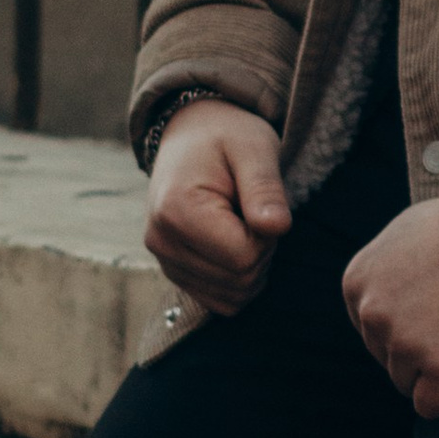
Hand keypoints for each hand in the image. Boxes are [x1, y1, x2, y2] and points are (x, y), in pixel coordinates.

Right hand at [145, 100, 292, 314]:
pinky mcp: (174, 273)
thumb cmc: (227, 137)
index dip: (267, 235)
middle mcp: (161, 242)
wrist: (192, 136)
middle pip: (239, 280)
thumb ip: (265, 188)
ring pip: (233, 297)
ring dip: (251, 266)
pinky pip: (221, 301)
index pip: (243, 257)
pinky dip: (238, 279)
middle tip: (253, 211)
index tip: (260, 204)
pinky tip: (233, 243)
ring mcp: (164, 261)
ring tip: (241, 223)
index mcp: (176, 210)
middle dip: (261, 251)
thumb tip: (277, 227)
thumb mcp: (254, 149)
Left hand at [341, 199, 438, 416]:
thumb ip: (390, 265)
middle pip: (387, 357)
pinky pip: (433, 406)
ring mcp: (404, 343)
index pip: (371, 329)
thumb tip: (394, 290)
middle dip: (420, 349)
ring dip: (438, 371)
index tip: (438, 315)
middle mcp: (372, 314)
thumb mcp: (410, 230)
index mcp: (357, 281)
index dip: (407, 327)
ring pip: (408, 383)